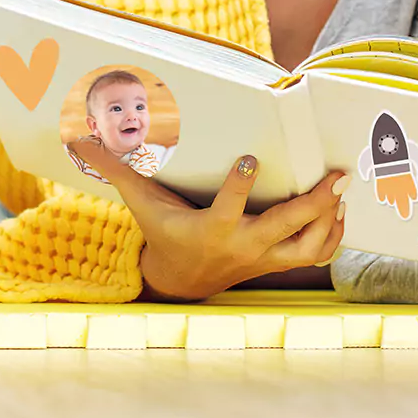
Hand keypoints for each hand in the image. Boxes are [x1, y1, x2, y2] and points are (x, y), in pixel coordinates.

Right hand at [72, 143, 347, 300]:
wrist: (182, 279)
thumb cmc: (163, 230)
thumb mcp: (139, 202)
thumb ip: (114, 167)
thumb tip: (75, 138)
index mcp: (211, 229)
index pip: (229, 208)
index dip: (241, 184)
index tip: (250, 158)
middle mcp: (243, 245)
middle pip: (285, 226)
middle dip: (313, 202)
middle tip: (336, 175)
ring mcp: (264, 257)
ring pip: (308, 245)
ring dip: (330, 219)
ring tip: (342, 189)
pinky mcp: (278, 262)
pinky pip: (316, 255)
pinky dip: (332, 236)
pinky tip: (341, 211)